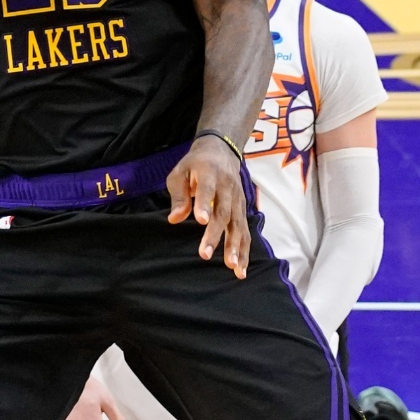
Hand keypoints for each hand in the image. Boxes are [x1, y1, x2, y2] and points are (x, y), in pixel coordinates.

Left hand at [167, 134, 250, 276]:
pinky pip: (245, 230)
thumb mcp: (180, 172)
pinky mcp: (242, 209)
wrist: (222, 151)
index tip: (200, 221)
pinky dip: (244, 249)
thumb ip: (179, 195)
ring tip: (233, 266)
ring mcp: (237, 199)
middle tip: (204, 254)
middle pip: (223, 212)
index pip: (207, 190)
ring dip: (235, 246)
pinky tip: (241, 268)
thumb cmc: (196, 164)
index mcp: (209, 174)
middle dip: (215, 234)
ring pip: (238, 224)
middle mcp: (227, 187)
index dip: (204, 204)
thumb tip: (174, 219)